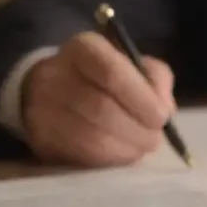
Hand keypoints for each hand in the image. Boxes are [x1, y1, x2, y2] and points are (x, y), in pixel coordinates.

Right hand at [21, 32, 175, 166]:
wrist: (50, 90)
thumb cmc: (102, 76)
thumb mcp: (132, 63)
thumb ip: (155, 79)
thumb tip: (165, 110)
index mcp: (84, 48)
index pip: (112, 72)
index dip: (141, 99)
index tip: (161, 118)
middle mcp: (56, 75)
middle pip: (102, 108)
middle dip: (137, 130)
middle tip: (154, 140)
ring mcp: (43, 108)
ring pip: (91, 136)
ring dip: (126, 148)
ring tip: (141, 148)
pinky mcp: (41, 138)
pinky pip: (80, 154)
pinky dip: (109, 159)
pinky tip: (122, 154)